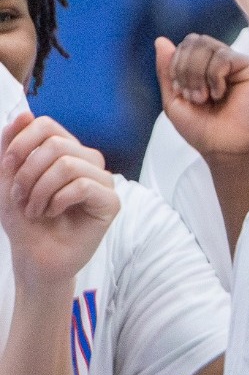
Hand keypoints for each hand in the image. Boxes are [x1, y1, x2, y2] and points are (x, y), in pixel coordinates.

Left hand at [0, 113, 118, 289]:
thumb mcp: (7, 183)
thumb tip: (24, 114)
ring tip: (35, 210)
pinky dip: (58, 201)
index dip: (21, 142)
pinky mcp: (111, 202)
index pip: (47, 125)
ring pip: (68, 164)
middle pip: (55, 144)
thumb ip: (11, 149)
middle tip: (21, 198)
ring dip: (40, 191)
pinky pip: (82, 186)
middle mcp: (87, 162)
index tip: (7, 168)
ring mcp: (102, 181)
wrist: (34, 260)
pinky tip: (52, 213)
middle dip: (27, 174)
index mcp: (65, 152)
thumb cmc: (24, 223)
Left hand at [156, 35, 248, 160]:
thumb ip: (167, 70)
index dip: (176, 64)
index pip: (186, 44)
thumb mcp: (173, 99)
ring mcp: (238, 63)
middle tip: (193, 96)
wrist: (223, 147)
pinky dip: (214, 77)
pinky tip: (220, 93)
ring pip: (208, 46)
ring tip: (205, 97)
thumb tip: (160, 40)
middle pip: (195, 41)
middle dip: (185, 69)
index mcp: (204, 66)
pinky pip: (223, 57)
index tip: (181, 92)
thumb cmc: (201, 128)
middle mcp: (222, 60)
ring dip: (197, 75)